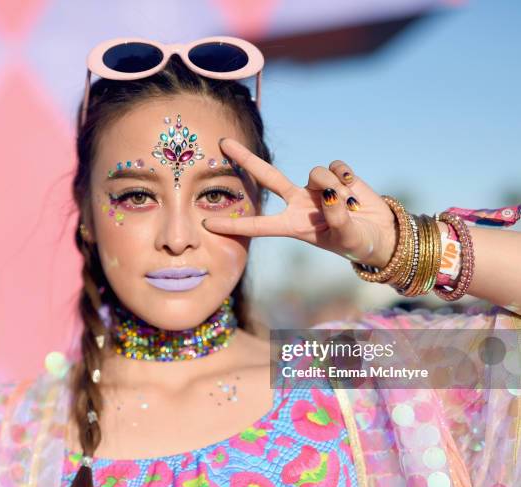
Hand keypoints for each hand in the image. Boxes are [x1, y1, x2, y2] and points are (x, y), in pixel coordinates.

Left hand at [202, 137, 396, 267]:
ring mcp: (315, 188)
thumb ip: (336, 218)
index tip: (206, 224)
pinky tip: (354, 191)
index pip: (259, 226)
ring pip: (316, 173)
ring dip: (333, 186)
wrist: (381, 233)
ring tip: (349, 205)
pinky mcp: (335, 176)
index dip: (234, 225)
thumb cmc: (359, 243)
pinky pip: (336, 167)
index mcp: (294, 225)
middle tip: (222, 142)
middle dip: (246, 159)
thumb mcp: (347, 239)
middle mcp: (299, 203)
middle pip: (267, 176)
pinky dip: (347, 177)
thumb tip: (328, 193)